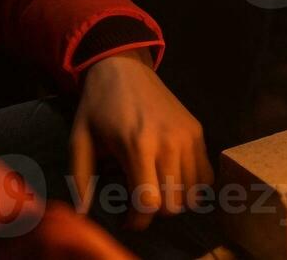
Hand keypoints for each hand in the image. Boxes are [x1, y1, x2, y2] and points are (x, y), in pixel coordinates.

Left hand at [71, 51, 211, 229]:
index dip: (138, 220)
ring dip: (174, 200)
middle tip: (139, 201)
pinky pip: (206, 174)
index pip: (149, 201)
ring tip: (156, 188)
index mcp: (138, 145)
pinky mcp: (197, 131)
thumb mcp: (80, 139)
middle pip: (174, 203)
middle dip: (155, 212)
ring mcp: (188, 136)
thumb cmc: (99, 105)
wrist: (124, 67)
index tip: (127, 219)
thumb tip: (83, 211)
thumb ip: (81, 178)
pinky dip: (193, 185)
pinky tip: (175, 179)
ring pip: (193, 192)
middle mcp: (169, 142)